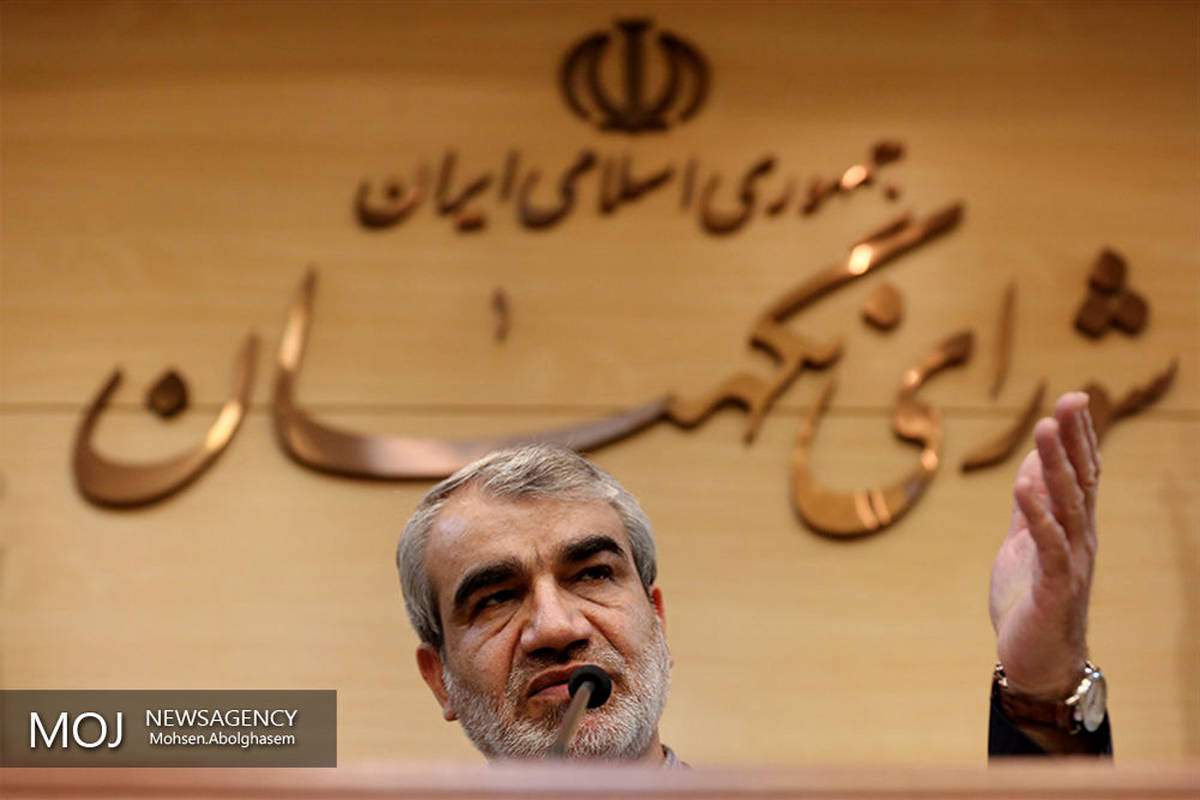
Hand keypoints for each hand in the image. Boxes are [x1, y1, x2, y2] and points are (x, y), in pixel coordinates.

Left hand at [989, 391, 1100, 698]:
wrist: (1035, 660)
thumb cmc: (1031, 599)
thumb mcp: (1025, 541)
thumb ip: (1031, 505)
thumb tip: (1035, 463)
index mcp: (1072, 527)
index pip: (1082, 473)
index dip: (1079, 437)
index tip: (1074, 398)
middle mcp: (1079, 539)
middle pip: (1080, 481)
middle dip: (1074, 440)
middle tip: (1070, 400)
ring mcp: (1070, 562)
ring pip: (1067, 505)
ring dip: (1056, 465)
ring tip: (1045, 428)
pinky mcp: (1053, 586)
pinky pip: (1047, 544)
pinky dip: (1036, 513)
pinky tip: (1023, 486)